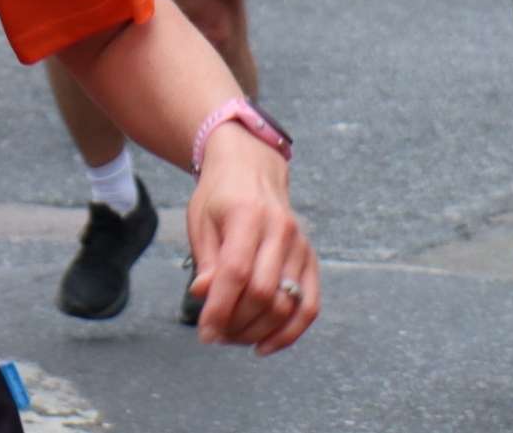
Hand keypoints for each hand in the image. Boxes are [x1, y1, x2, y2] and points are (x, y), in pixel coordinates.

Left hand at [186, 124, 318, 355]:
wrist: (252, 166)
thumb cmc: (220, 195)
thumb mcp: (201, 221)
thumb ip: (206, 260)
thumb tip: (202, 295)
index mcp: (248, 215)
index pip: (237, 272)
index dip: (219, 308)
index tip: (204, 333)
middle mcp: (281, 230)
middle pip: (264, 293)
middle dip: (236, 324)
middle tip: (215, 335)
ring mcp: (301, 245)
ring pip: (287, 304)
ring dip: (257, 331)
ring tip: (233, 337)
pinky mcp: (311, 258)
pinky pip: (310, 305)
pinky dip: (290, 332)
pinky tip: (265, 345)